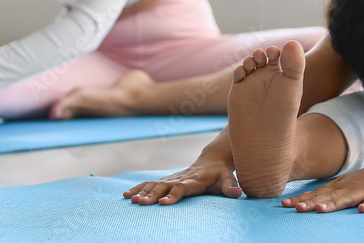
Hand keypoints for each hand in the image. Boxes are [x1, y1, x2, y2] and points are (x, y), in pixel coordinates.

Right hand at [123, 160, 241, 204]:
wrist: (212, 161)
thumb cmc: (221, 174)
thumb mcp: (228, 179)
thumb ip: (231, 186)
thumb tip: (237, 193)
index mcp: (195, 180)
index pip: (182, 187)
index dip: (174, 194)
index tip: (164, 202)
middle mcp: (181, 178)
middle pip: (164, 186)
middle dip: (152, 195)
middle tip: (141, 203)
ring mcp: (172, 178)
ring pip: (154, 184)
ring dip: (142, 191)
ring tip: (131, 200)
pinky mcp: (166, 180)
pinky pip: (150, 184)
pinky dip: (138, 188)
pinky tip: (126, 195)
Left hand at [282, 160, 363, 213]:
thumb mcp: (346, 186)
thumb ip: (329, 194)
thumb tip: (306, 201)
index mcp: (340, 186)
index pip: (317, 194)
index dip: (302, 199)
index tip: (284, 204)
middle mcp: (350, 187)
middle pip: (328, 197)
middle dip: (312, 202)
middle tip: (295, 208)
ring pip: (348, 198)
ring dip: (334, 204)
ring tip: (320, 210)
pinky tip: (362, 210)